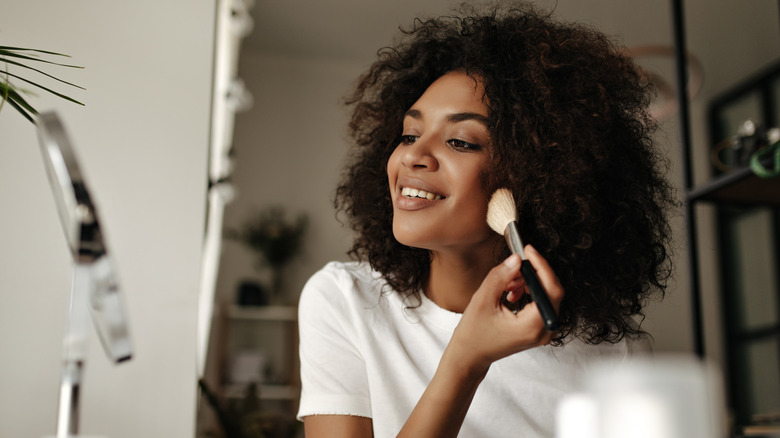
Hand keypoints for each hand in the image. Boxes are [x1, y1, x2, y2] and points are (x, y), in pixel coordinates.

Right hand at [447, 245, 564, 373]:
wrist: (470, 356)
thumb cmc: (473, 334)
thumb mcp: (483, 300)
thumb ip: (501, 277)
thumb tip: (516, 259)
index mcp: (533, 326)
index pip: (551, 289)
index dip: (541, 266)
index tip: (528, 250)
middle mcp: (544, 331)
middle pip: (551, 292)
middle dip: (532, 274)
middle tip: (513, 266)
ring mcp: (542, 332)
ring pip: (545, 296)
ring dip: (528, 283)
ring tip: (507, 284)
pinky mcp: (537, 329)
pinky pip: (540, 303)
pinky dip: (528, 292)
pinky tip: (510, 293)